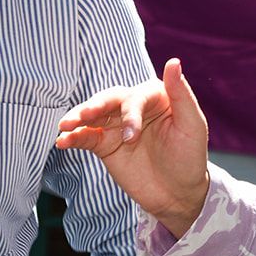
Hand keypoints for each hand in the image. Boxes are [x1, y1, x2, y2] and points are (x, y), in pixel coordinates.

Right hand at [55, 58, 210, 236]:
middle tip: (83, 116)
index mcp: (155, 95)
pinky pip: (85, 137)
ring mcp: (116, 125)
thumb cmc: (189, 156)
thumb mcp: (192, 126)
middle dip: (94, 107)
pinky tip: (62, 141)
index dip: (130, 114)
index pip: (136, 97)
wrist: (177, 193)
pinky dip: (73, 138)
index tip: (130, 138)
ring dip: (77, 118)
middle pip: (109, 100)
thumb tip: (174, 62)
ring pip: (93, 115)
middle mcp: (133, 106)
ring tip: (65, 125)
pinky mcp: (104, 144)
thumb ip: (181, 94)